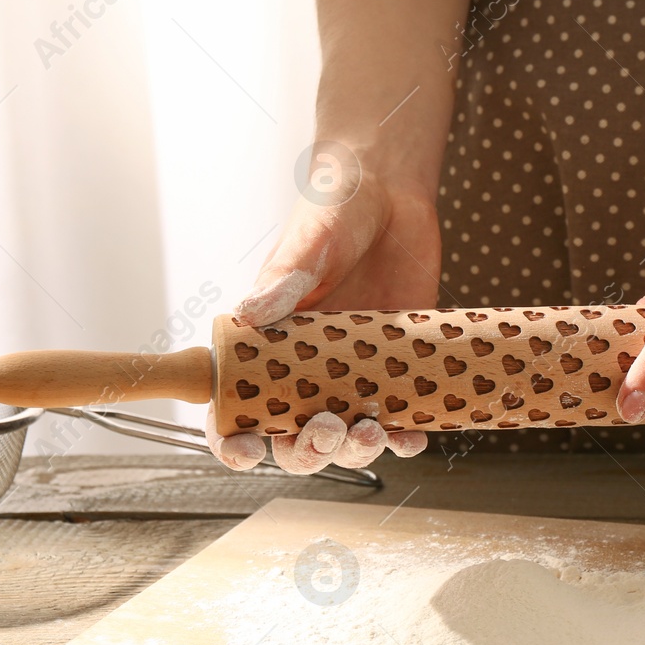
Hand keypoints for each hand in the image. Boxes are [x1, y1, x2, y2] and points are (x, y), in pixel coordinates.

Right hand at [207, 163, 439, 472]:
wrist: (392, 193)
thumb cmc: (334, 209)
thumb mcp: (309, 242)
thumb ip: (286, 278)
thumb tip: (251, 311)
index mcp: (266, 343)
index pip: (236, 405)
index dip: (233, 439)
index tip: (246, 451)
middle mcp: (305, 367)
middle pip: (292, 436)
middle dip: (306, 449)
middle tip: (328, 428)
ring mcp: (351, 372)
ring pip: (345, 437)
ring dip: (355, 449)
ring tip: (373, 432)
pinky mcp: (395, 366)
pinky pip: (397, 417)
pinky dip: (404, 436)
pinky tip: (411, 434)